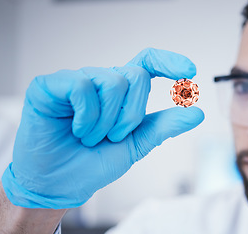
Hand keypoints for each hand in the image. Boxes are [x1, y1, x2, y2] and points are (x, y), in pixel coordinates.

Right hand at [1, 48, 204, 208]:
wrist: (60, 184)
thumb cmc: (93, 162)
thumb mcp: (136, 144)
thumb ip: (164, 126)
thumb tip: (197, 113)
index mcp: (120, 93)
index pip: (147, 62)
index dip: (168, 61)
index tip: (190, 71)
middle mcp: (99, 81)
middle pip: (136, 76)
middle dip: (131, 115)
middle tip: (112, 137)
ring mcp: (75, 80)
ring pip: (113, 81)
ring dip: (106, 121)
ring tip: (89, 137)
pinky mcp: (50, 85)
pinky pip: (82, 87)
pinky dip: (86, 116)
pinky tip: (75, 129)